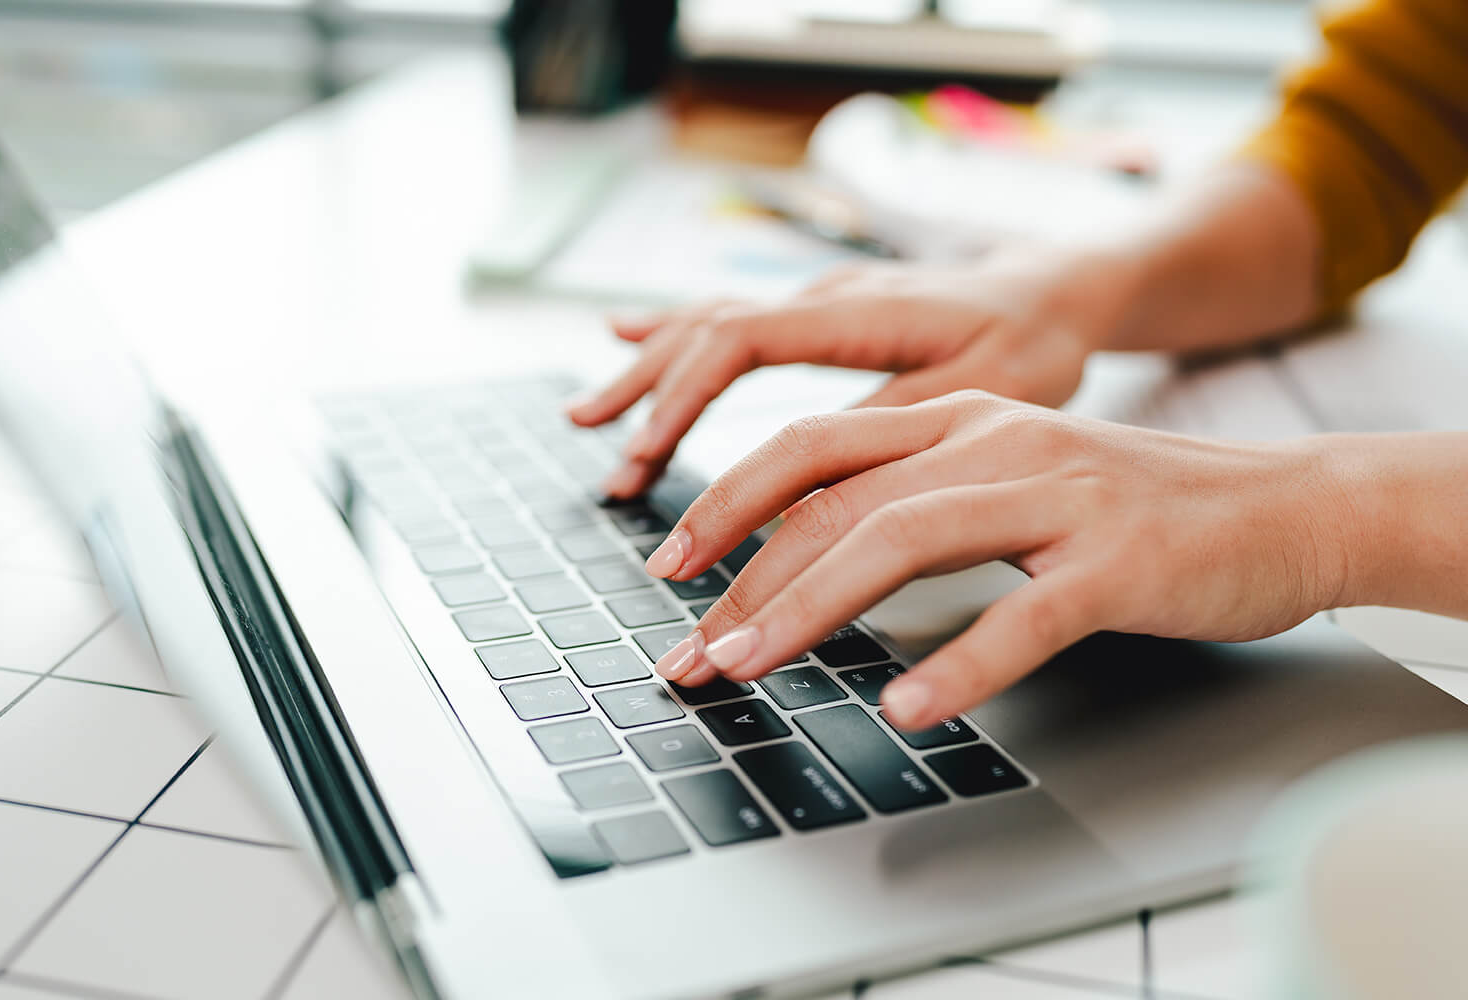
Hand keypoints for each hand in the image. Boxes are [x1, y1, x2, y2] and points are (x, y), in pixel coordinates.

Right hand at [567, 247, 1138, 497]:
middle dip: (648, 404)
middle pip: (705, 335)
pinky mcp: (819, 313)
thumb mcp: (983, 393)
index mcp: (858, 309)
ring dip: (647, 378)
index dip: (682, 401)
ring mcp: (816, 299)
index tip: (644, 459)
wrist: (1062, 288)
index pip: (739, 343)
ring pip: (708, 326)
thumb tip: (803, 481)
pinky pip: (729, 321)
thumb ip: (889, 427)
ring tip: (587, 423)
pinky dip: (672, 340)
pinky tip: (624, 339)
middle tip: (609, 474)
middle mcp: (823, 295)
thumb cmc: (1035, 342)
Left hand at [643, 391, 1349, 730]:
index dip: (729, 505)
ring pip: (903, 539)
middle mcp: (995, 441)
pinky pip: (1024, 616)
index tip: (670, 570)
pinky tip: (908, 706)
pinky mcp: (1119, 561)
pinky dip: (959, 664)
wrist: (1290, 504)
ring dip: (808, 610)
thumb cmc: (1136, 507)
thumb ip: (918, 499)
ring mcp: (1058, 495)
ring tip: (749, 669)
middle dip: (744, 575)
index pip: (814, 450)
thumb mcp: (1012, 479)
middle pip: (837, 496)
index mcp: (960, 418)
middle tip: (689, 648)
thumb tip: (811, 561)